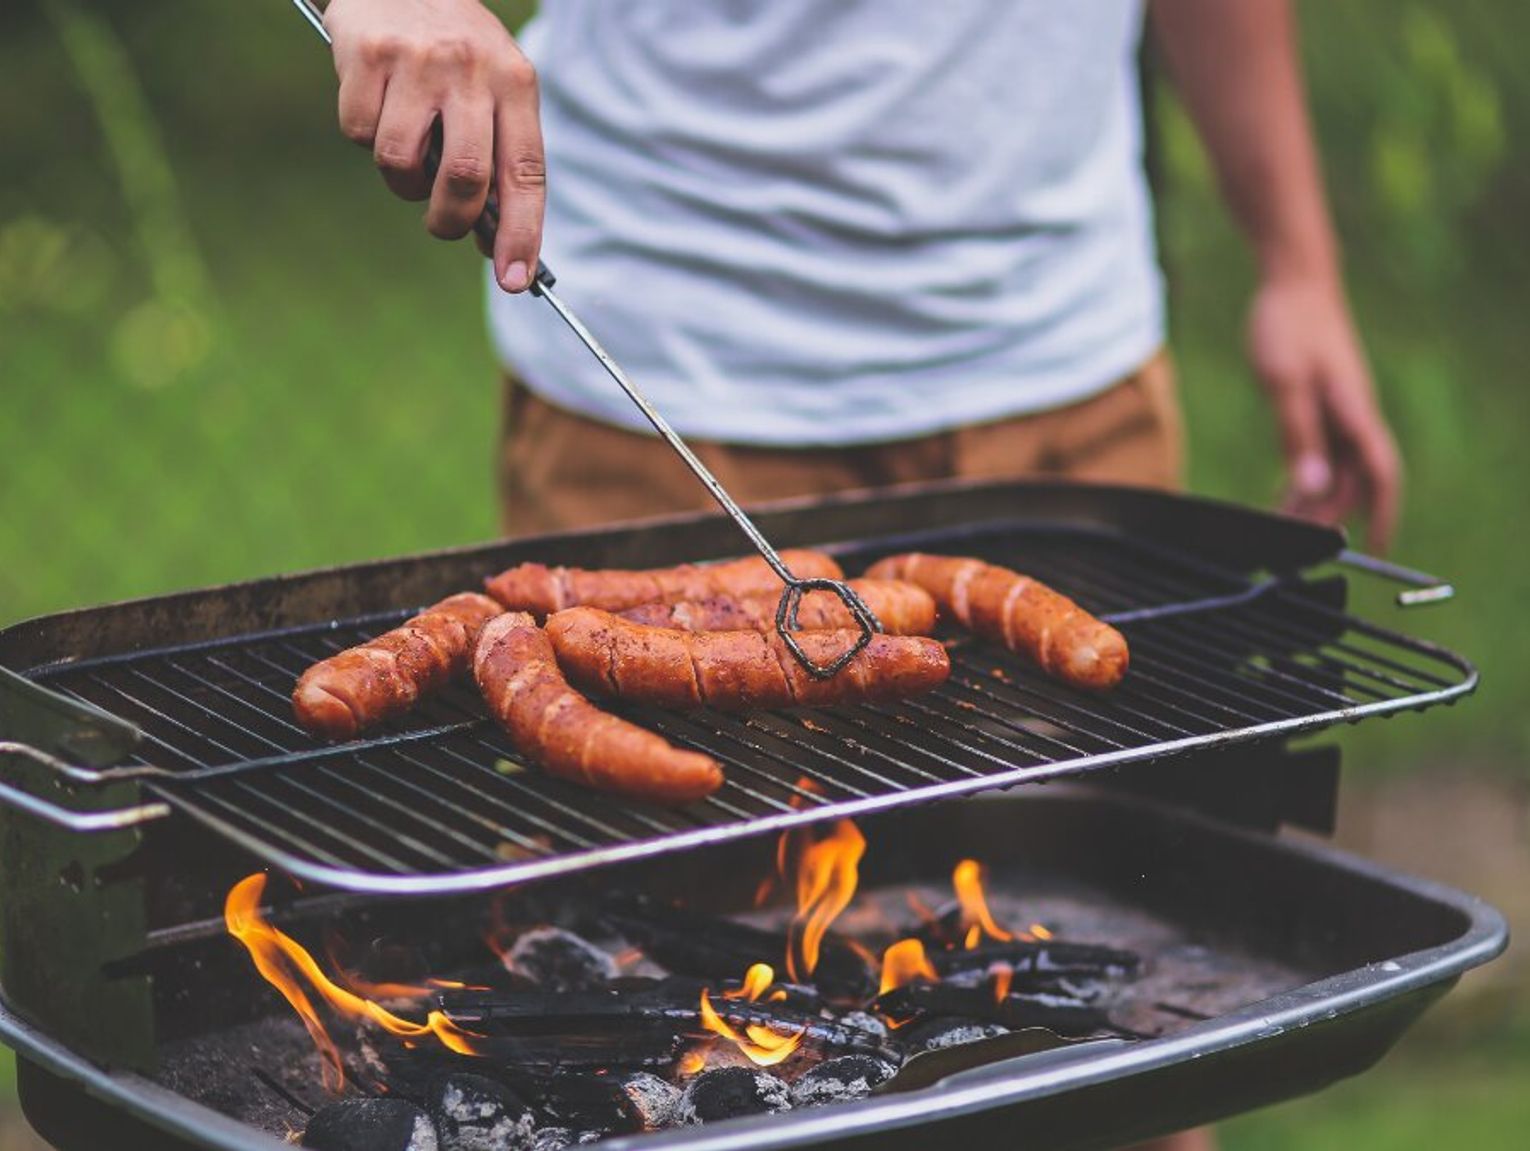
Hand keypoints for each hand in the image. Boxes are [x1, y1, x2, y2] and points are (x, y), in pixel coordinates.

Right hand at [324, 0, 543, 291]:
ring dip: (401, 180)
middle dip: (450, 220)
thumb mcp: (494, 89)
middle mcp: (471, 69)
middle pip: (464, 178)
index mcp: (516, 83)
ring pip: (402, 163)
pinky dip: (364, 137)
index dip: (522, 233)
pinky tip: (377, 105)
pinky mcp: (367, 55)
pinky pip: (359, 133)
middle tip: (443, 224)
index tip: (514, 280)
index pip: (526, 173)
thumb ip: (498, 158)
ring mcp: (418, 60)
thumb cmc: (456, 51)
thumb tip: (495, 244)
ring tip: (408, 150)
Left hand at [1247, 275, 1401, 552]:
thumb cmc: (1288, 325)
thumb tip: (1313, 486)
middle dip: (1330, 517)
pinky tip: (1285, 494)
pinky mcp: (1324, 404)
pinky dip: (1306, 477)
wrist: (1293, 282)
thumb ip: (1298, 435)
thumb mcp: (1284, 383)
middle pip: (1354, 482)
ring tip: (1281, 527)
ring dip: (1314, 501)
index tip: (1373, 549)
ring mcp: (1341, 411)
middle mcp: (1355, 416)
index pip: (1381, 475)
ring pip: (1337, 470)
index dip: (1381, 515)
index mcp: (1354, 412)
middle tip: (1293, 545)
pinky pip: (1322, 453)